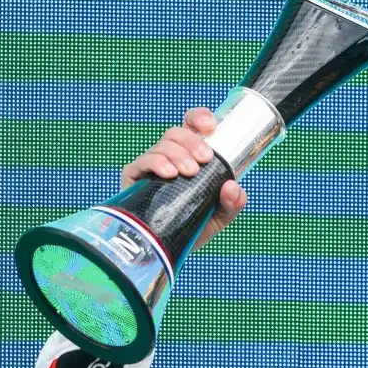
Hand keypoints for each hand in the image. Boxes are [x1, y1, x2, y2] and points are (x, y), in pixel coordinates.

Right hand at [118, 107, 248, 246]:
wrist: (169, 250)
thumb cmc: (195, 226)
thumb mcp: (221, 216)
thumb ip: (233, 203)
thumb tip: (233, 187)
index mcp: (191, 156)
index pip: (192, 126)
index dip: (200, 118)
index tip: (210, 126)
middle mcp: (170, 156)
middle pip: (177, 132)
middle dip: (192, 141)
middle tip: (205, 159)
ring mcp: (151, 165)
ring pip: (162, 145)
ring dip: (178, 154)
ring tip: (190, 172)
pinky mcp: (134, 177)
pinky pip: (142, 162)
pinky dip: (157, 163)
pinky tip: (169, 174)